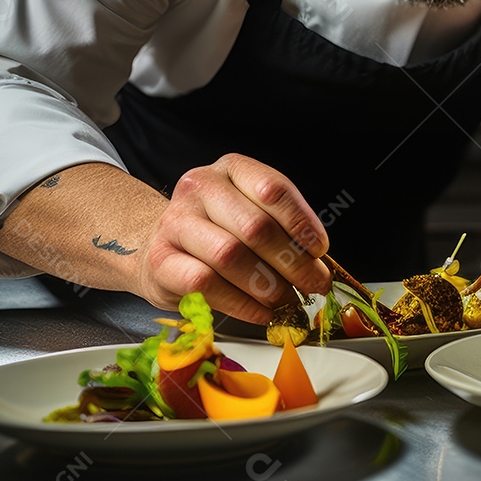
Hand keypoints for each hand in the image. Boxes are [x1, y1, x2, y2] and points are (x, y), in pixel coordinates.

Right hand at [138, 154, 331, 321]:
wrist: (162, 246)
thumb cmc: (219, 230)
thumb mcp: (252, 212)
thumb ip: (283, 228)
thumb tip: (318, 264)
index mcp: (231, 169)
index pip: (273, 189)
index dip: (302, 223)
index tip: (320, 250)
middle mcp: (200, 187)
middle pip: (255, 227)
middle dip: (293, 263)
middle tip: (314, 285)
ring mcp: (175, 222)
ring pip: (230, 256)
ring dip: (268, 286)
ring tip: (288, 301)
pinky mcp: (160, 260)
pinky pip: (206, 284)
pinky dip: (241, 304)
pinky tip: (261, 312)